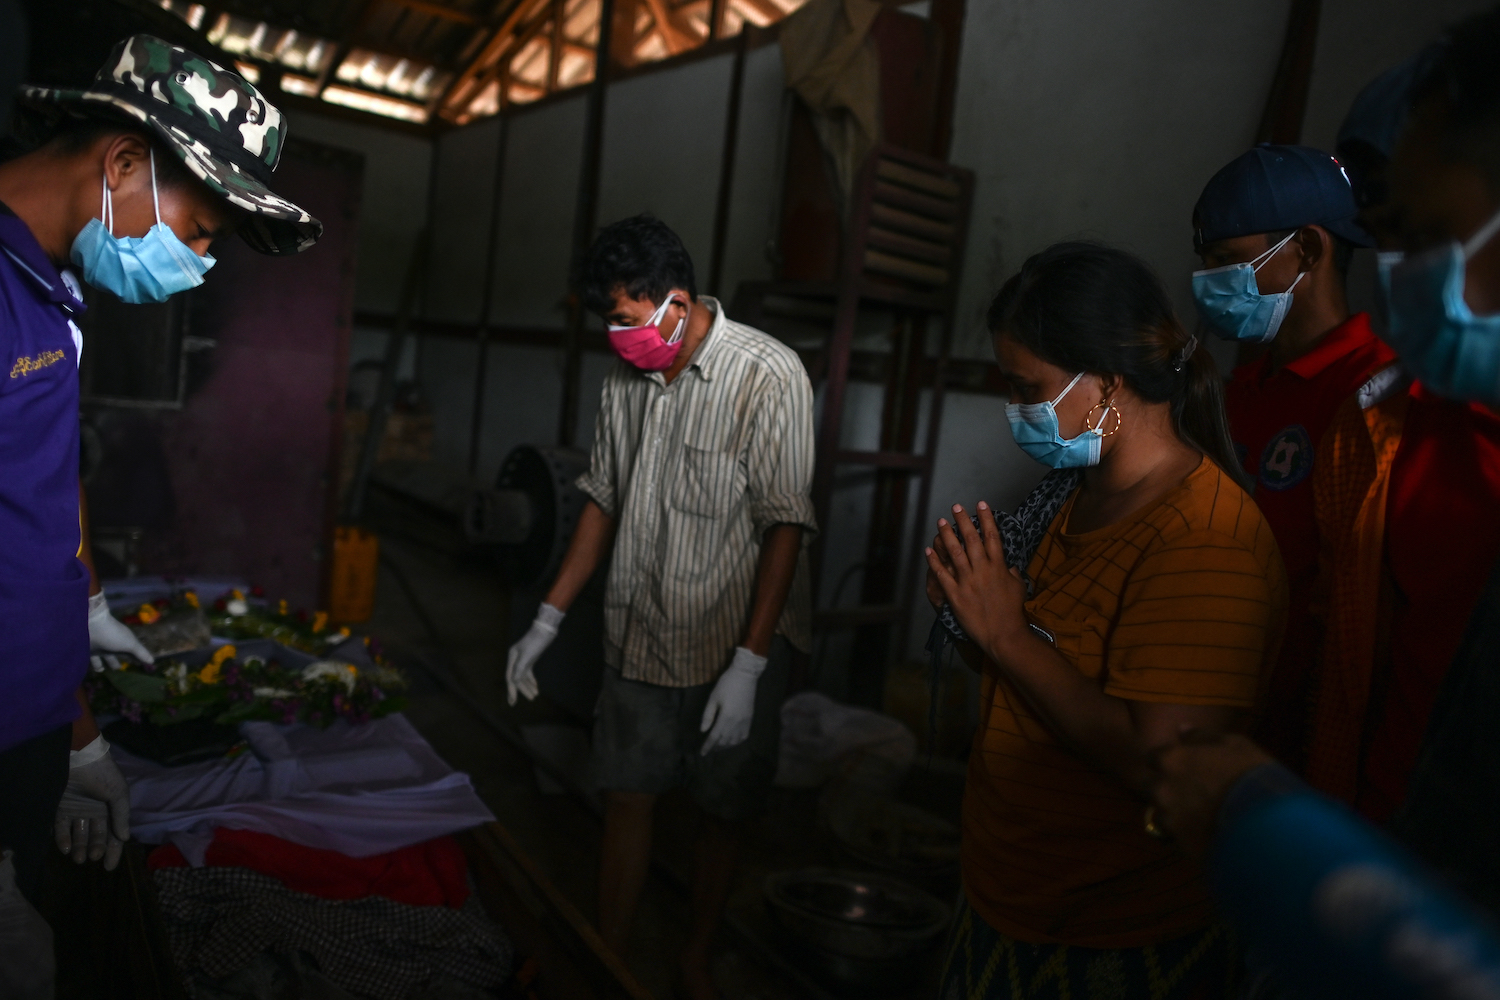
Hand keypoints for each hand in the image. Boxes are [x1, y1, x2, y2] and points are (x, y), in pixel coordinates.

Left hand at [54, 736, 130, 870]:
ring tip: (78, 858)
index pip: (114, 834)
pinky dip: (63, 839)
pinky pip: (62, 828)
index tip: (108, 867)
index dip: (113, 851)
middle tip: (92, 857)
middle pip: (96, 837)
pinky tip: (65, 848)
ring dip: (79, 847)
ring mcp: (77, 811)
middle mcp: (95, 812)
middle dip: (95, 849)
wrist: (80, 757)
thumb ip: (121, 816)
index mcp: (112, 810)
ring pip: (79, 835)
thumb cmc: (104, 775)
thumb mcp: (119, 794)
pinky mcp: (61, 809)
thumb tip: (124, 839)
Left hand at [88, 592, 152, 665]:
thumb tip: (153, 662)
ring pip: (106, 658)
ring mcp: (102, 648)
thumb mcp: (130, 644)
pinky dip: (97, 666)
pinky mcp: (90, 651)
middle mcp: (114, 645)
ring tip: (109, 671)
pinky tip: (98, 672)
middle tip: (125, 669)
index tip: (142, 666)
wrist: (90, 626)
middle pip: (120, 655)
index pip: (134, 652)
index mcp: (125, 642)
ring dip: (108, 664)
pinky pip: (94, 660)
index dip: (138, 658)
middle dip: (123, 660)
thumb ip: (141, 653)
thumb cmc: (114, 634)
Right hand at [506, 603, 563, 705]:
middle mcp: (515, 659)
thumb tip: (513, 682)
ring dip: (528, 686)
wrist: (546, 629)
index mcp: (512, 658)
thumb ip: (520, 670)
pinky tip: (536, 687)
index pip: (511, 678)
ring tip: (535, 696)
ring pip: (523, 676)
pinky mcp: (530, 658)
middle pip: (516, 678)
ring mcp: (523, 658)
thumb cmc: (536, 642)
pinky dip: (532, 680)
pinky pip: (528, 672)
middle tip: (525, 701)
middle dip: (521, 690)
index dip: (512, 691)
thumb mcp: (527, 656)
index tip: (513, 702)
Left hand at [700, 646, 765, 754]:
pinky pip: (744, 736)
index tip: (702, 753)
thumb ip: (708, 715)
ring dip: (725, 746)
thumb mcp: (713, 698)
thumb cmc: (726, 684)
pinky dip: (736, 741)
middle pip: (724, 741)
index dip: (707, 746)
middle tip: (708, 750)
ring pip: (735, 740)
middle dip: (715, 747)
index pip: (715, 737)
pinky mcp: (750, 719)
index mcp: (726, 717)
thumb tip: (703, 730)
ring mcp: (745, 721)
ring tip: (718, 747)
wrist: (745, 676)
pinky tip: (731, 741)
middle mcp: (737, 722)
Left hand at [924, 503, 1028, 658]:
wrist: (1003, 633)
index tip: (981, 504)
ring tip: (940, 522)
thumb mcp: (1018, 587)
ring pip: (955, 553)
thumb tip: (1010, 565)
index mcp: (999, 566)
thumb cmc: (1013, 611)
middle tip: (956, 507)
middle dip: (963, 520)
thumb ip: (1013, 573)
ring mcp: (967, 582)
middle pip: (971, 539)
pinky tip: (928, 550)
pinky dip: (934, 561)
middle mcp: (982, 570)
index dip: (986, 518)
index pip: (992, 536)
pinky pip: (942, 574)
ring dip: (946, 535)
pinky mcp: (956, 595)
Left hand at [1148, 731, 1273, 856]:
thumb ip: (1202, 736)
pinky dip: (1188, 835)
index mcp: (1171, 759)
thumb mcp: (1234, 745)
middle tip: (1193, 793)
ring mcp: (1168, 818)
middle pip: (1151, 787)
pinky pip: (1177, 838)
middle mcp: (1162, 788)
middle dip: (1166, 788)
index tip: (1184, 767)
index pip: (1153, 757)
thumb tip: (1182, 729)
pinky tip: (1209, 833)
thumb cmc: (1253, 775)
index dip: (1169, 762)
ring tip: (1204, 816)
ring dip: (1175, 814)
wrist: (1268, 823)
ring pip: (1162, 814)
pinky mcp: (1180, 845)